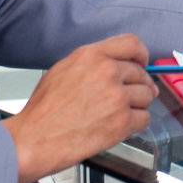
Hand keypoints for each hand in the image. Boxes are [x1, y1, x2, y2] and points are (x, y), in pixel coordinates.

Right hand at [4, 35, 153, 182]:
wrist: (36, 138)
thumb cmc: (44, 110)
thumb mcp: (63, 69)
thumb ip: (93, 62)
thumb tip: (116, 65)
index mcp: (92, 56)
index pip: (132, 44)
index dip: (141, 55)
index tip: (143, 63)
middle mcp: (107, 72)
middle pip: (141, 73)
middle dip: (138, 86)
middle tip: (128, 97)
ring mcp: (117, 97)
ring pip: (147, 96)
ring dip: (137, 105)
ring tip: (118, 113)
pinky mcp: (122, 121)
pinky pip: (145, 118)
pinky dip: (136, 123)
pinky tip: (120, 126)